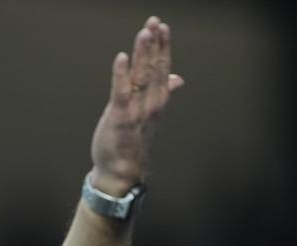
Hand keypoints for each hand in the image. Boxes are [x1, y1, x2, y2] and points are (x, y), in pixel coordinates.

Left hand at [89, 16, 183, 193]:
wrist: (122, 172)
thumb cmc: (132, 142)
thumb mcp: (150, 116)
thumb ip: (162, 93)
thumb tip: (177, 78)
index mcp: (157, 102)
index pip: (162, 69)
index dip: (163, 47)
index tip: (162, 28)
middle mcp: (150, 105)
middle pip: (154, 69)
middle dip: (155, 45)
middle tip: (155, 23)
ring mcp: (136, 111)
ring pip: (142, 77)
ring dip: (143, 54)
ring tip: (145, 33)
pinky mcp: (119, 118)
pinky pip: (121, 93)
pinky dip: (121, 75)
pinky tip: (122, 58)